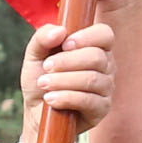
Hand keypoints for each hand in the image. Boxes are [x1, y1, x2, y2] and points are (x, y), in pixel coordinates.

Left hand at [24, 20, 116, 134]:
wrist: (36, 112)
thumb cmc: (41, 78)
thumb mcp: (35, 54)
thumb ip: (43, 37)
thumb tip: (60, 31)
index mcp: (94, 47)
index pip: (104, 34)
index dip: (86, 37)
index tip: (65, 45)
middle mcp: (105, 66)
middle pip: (96, 57)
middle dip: (67, 61)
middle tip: (46, 67)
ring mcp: (106, 88)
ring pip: (92, 79)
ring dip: (63, 80)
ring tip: (43, 84)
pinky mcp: (101, 109)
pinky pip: (89, 101)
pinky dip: (66, 98)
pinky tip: (50, 99)